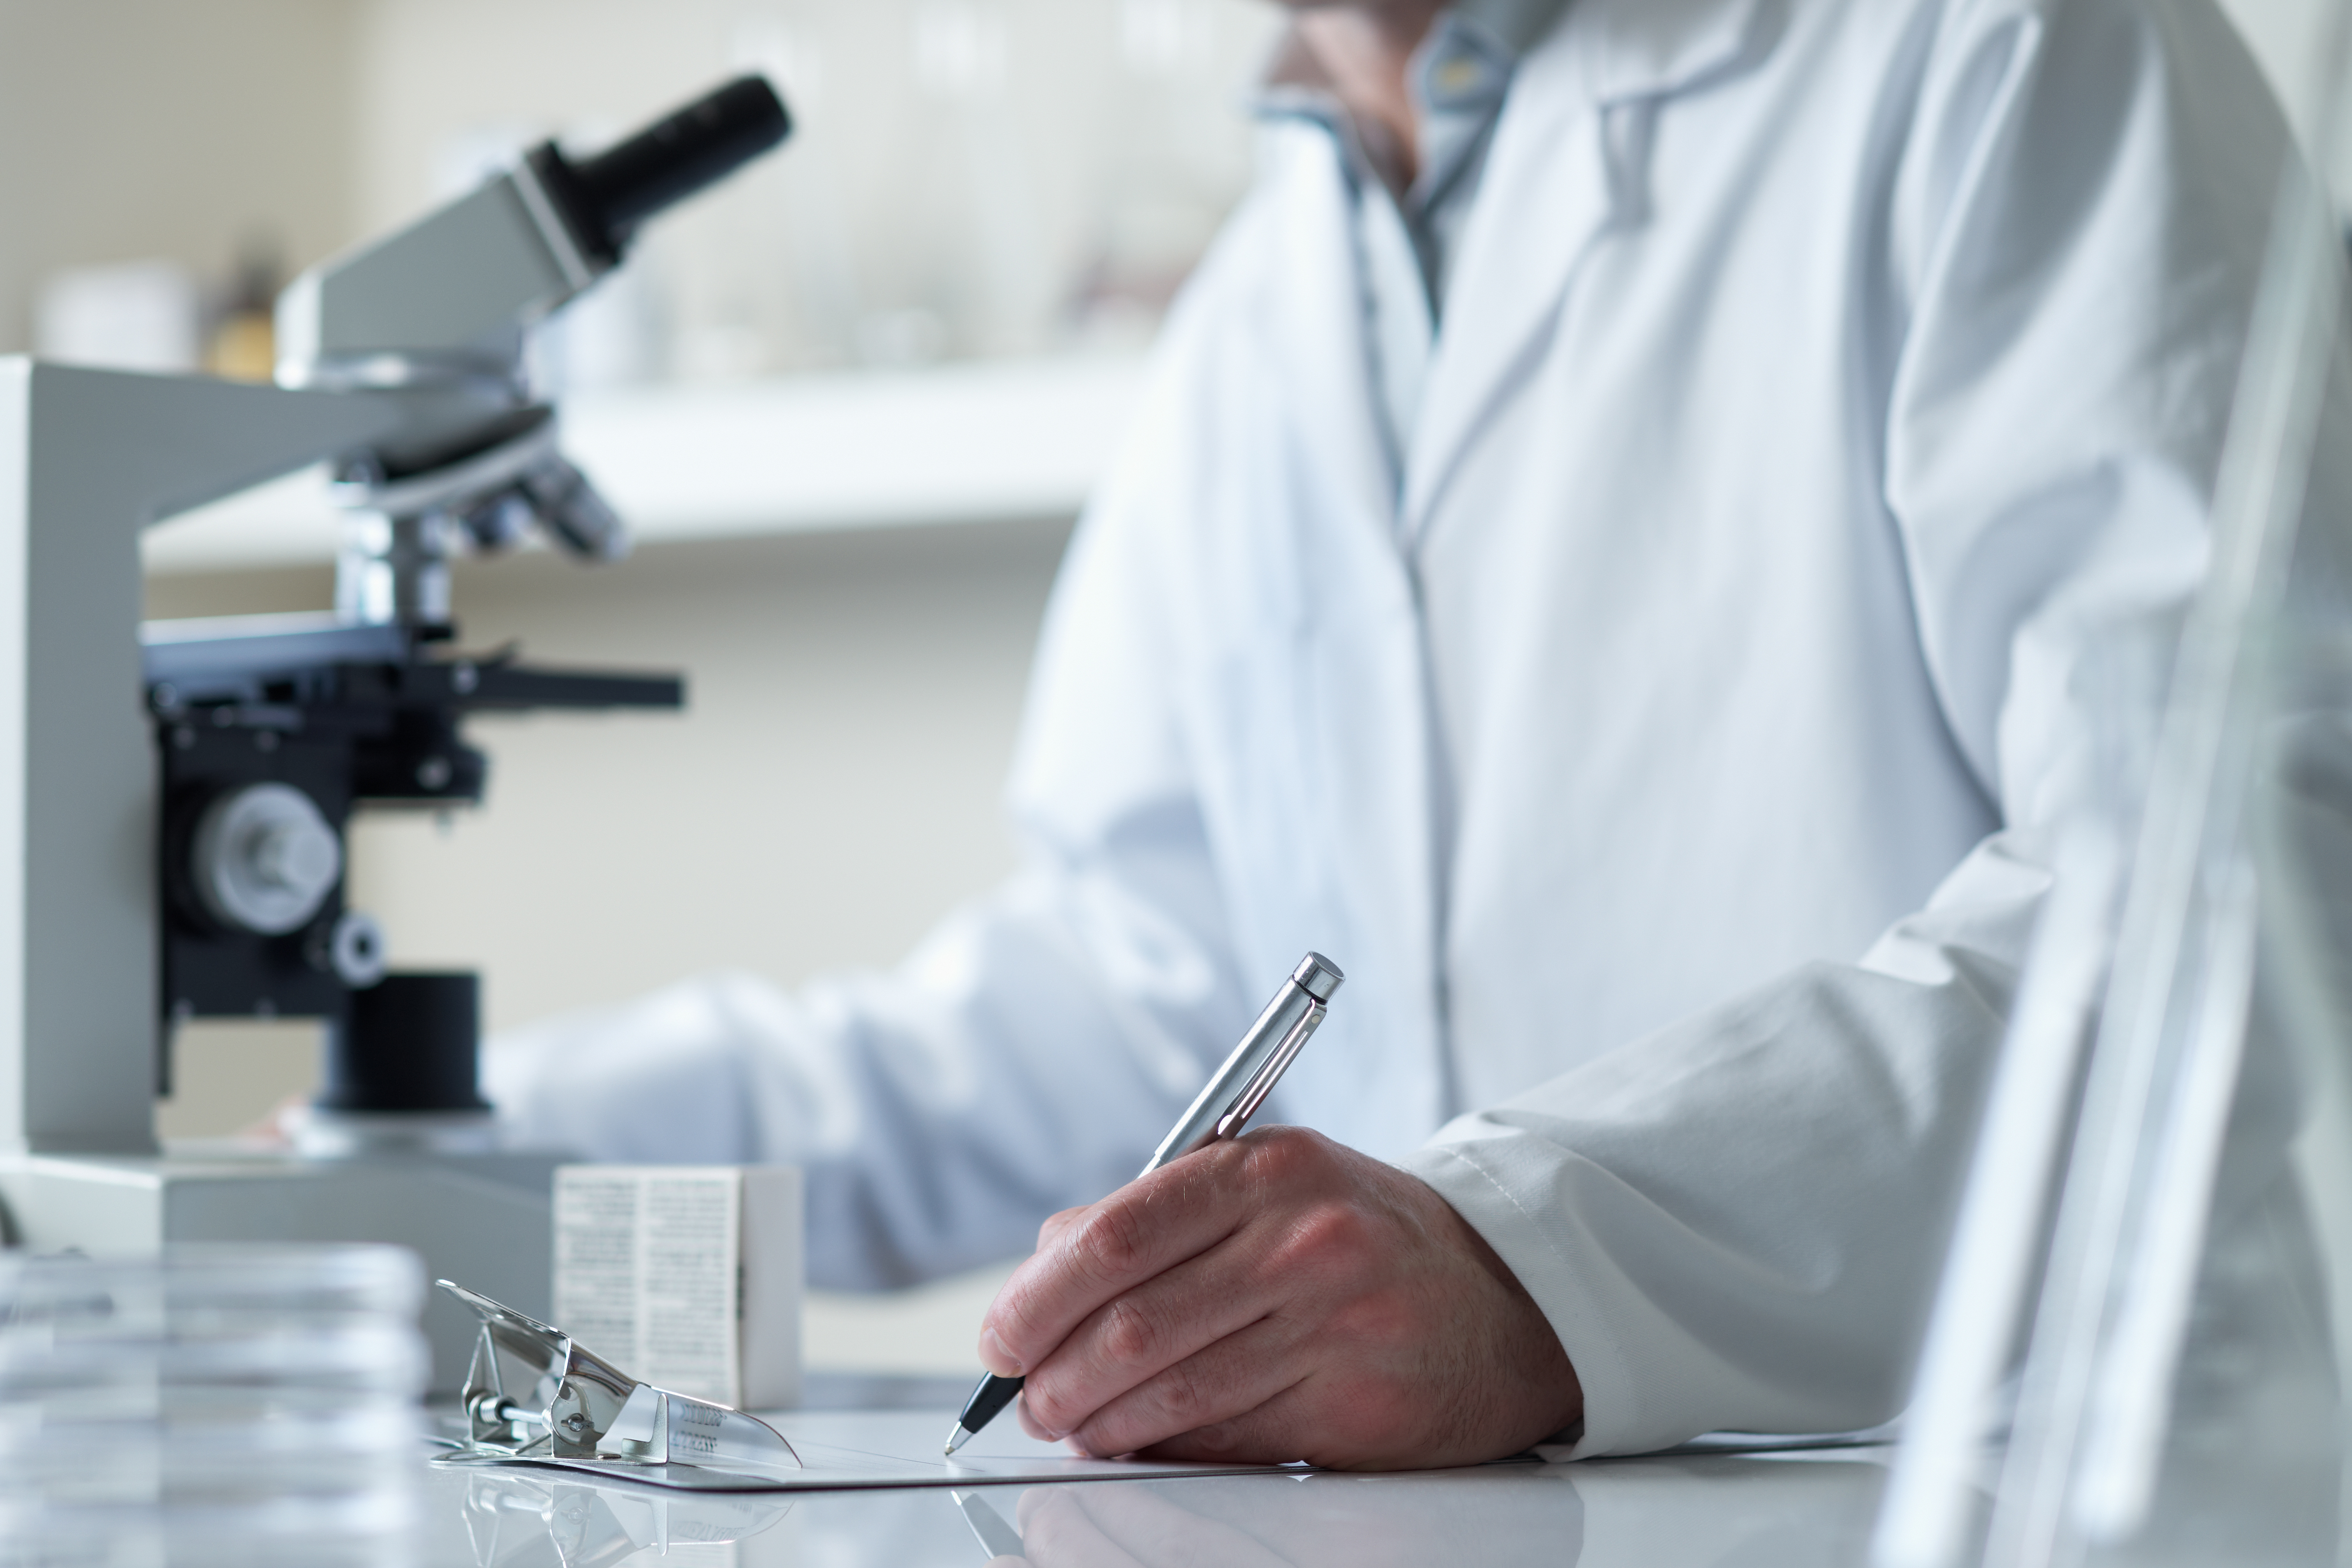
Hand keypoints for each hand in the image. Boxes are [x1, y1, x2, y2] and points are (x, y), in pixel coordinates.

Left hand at [977, 1126, 1581, 1468]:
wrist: (1504, 1298)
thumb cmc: (1362, 1237)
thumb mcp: (1270, 1184)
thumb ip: (1159, 1214)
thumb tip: (1042, 1268)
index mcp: (1267, 1169)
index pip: (1113, 1235)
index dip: (1036, 1296)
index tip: (1000, 1335)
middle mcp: (1303, 1241)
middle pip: (1131, 1325)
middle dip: (1053, 1375)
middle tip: (1028, 1397)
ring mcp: (1334, 1326)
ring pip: (1171, 1393)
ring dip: (1098, 1423)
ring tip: (1073, 1424)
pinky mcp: (1353, 1408)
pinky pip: (1227, 1439)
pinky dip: (1166, 1449)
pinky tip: (1143, 1442)